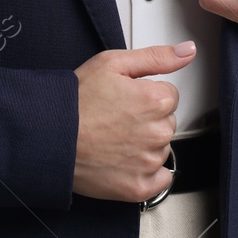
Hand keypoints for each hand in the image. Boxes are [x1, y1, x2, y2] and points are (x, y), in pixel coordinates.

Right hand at [72, 40, 195, 202]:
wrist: (49, 137)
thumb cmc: (76, 101)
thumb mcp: (114, 63)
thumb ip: (157, 57)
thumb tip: (187, 51)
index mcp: (156, 99)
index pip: (170, 95)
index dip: (146, 95)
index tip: (126, 100)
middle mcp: (157, 131)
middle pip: (167, 122)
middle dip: (148, 119)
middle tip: (117, 119)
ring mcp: (148, 161)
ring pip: (162, 148)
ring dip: (146, 145)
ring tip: (115, 139)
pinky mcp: (138, 186)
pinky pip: (161, 179)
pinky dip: (148, 173)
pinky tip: (126, 162)